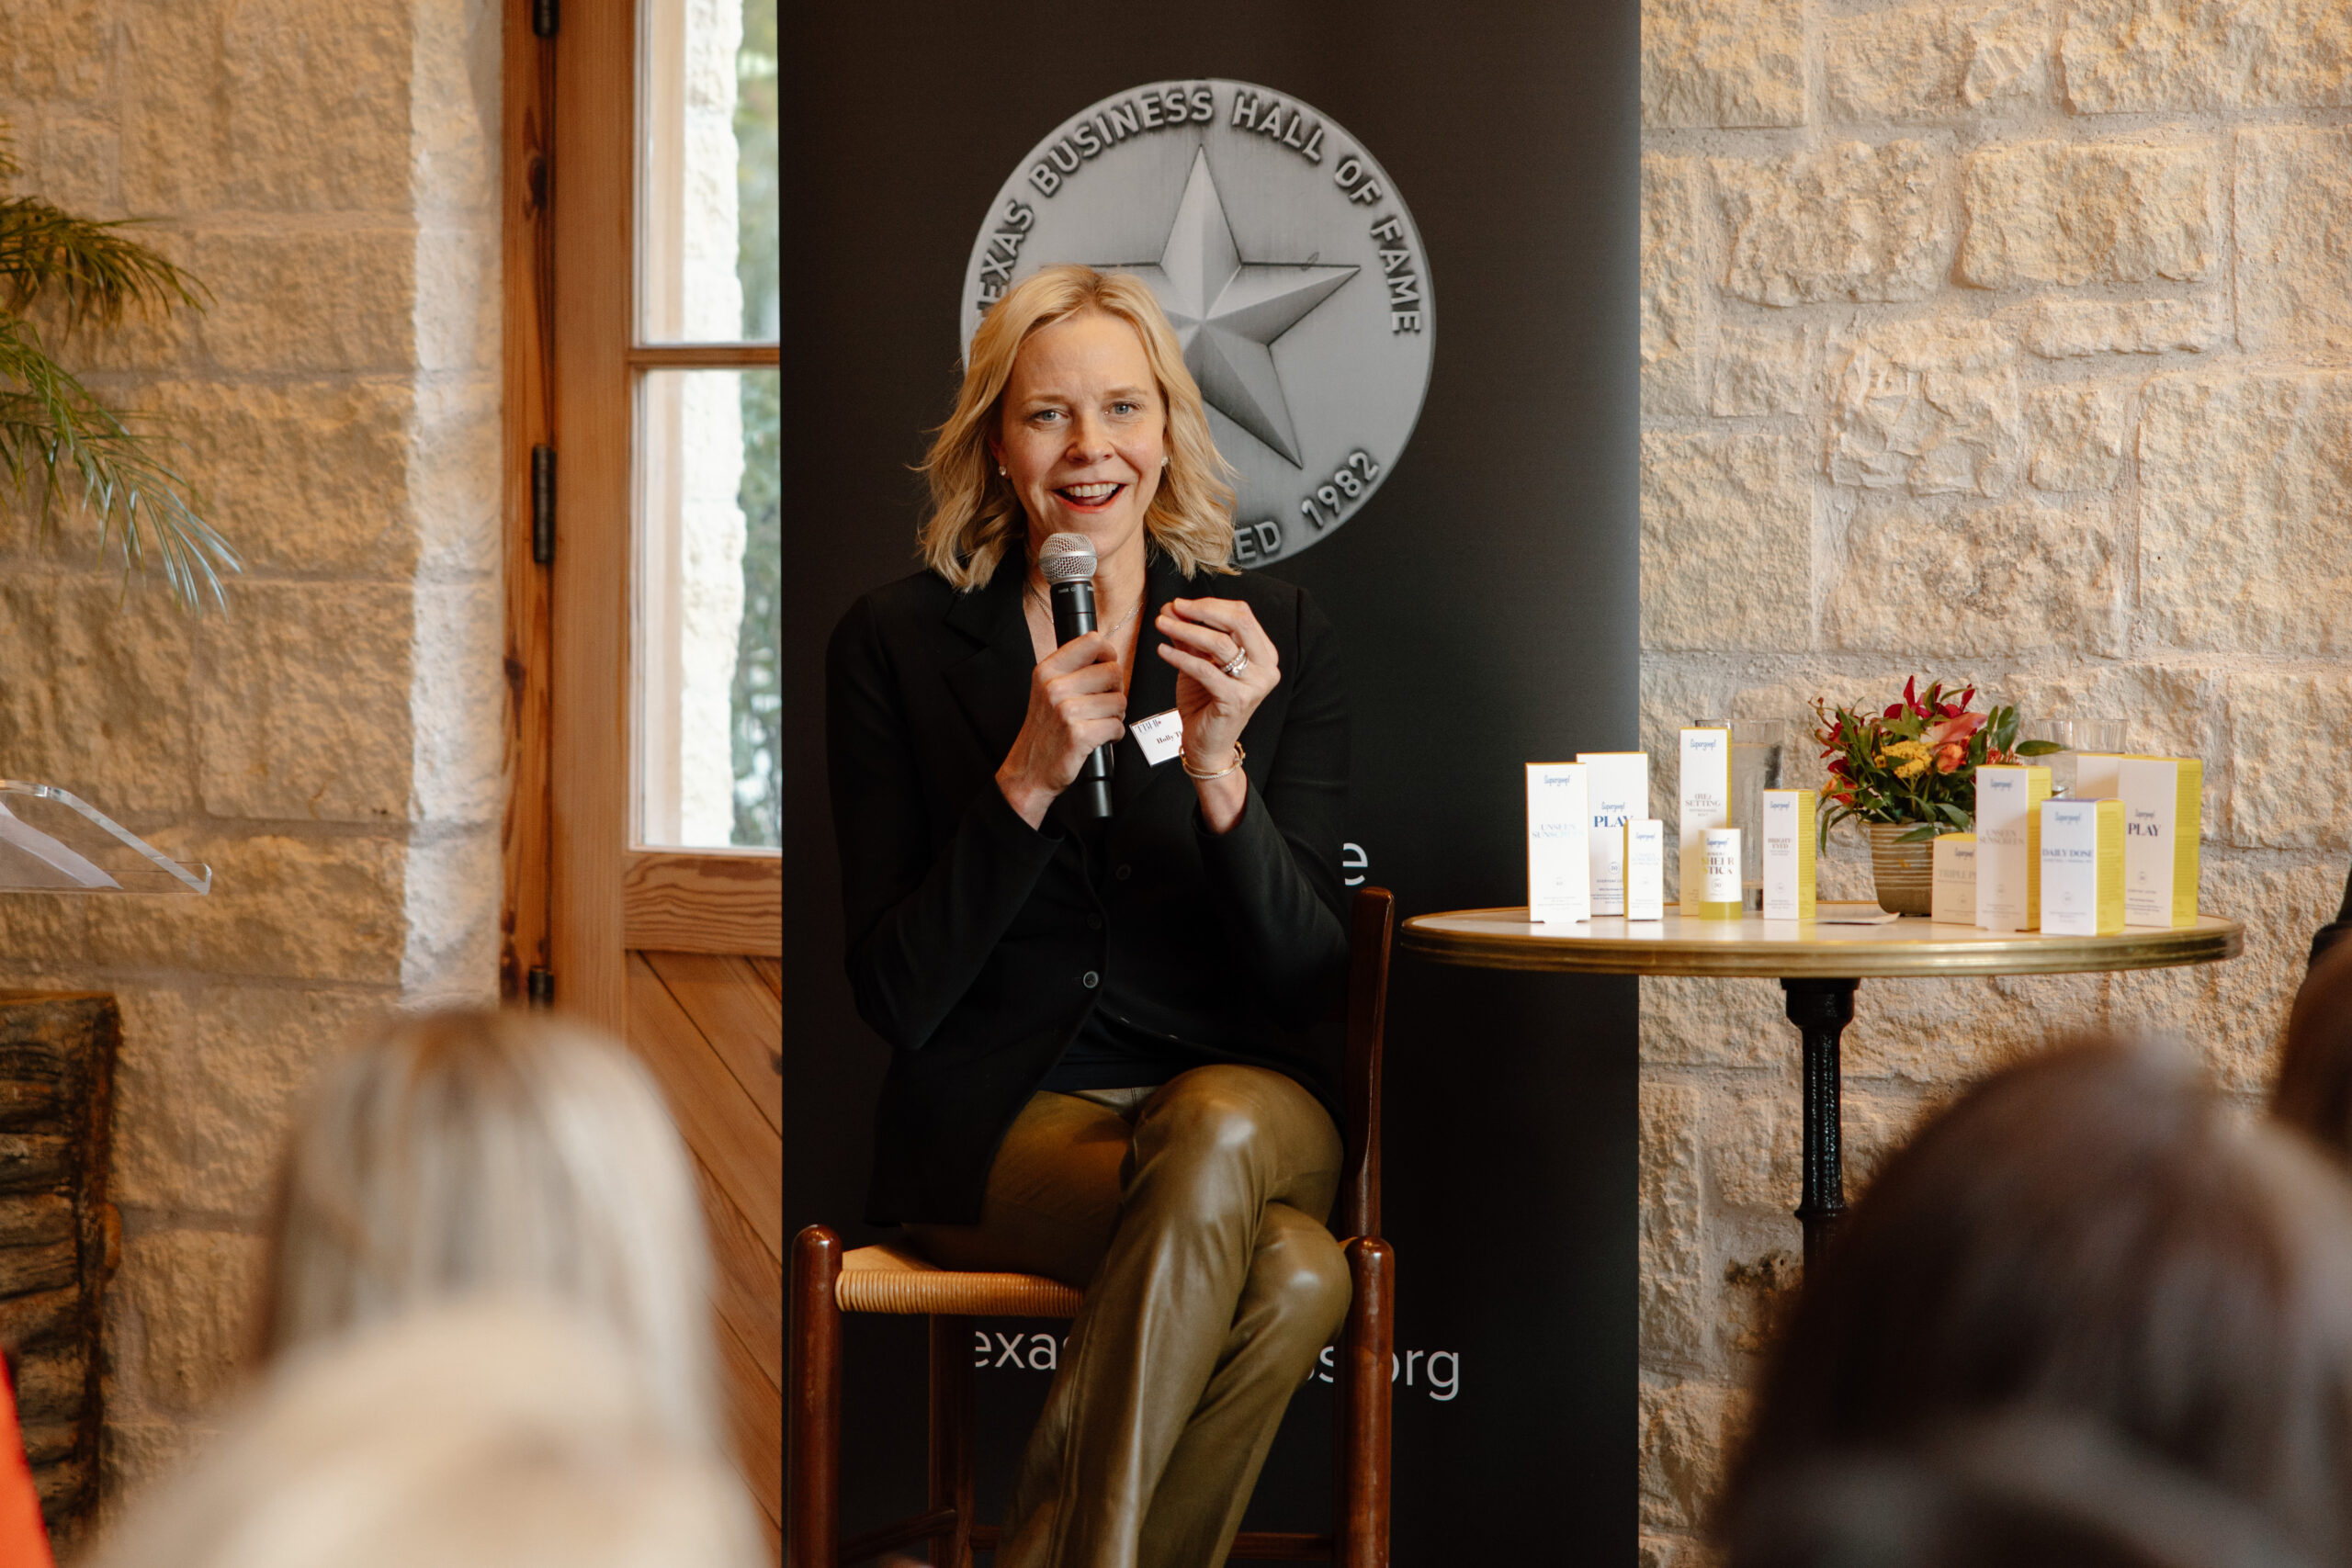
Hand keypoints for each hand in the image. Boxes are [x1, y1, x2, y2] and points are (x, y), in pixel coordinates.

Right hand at [996, 631, 1125, 828]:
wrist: (1029, 770)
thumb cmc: (1045, 731)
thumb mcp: (1047, 690)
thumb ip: (1073, 671)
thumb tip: (1108, 657)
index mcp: (1048, 670)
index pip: (1092, 642)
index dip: (1108, 655)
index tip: (1106, 668)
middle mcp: (1055, 687)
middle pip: (1112, 671)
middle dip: (1115, 690)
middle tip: (1103, 705)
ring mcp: (1066, 711)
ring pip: (1119, 701)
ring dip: (1116, 715)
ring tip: (1098, 723)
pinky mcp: (1079, 734)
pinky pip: (1116, 726)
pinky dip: (1114, 735)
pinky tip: (1099, 738)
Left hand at [1156, 598, 1277, 830]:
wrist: (1207, 744)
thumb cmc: (1206, 702)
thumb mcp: (1198, 662)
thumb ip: (1189, 636)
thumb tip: (1172, 608)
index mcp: (1263, 653)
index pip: (1241, 615)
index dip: (1210, 605)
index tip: (1181, 603)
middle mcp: (1266, 667)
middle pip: (1237, 622)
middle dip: (1201, 611)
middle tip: (1173, 608)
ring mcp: (1254, 685)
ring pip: (1220, 644)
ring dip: (1186, 631)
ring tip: (1162, 625)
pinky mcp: (1236, 700)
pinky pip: (1205, 670)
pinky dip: (1180, 657)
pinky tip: (1163, 651)